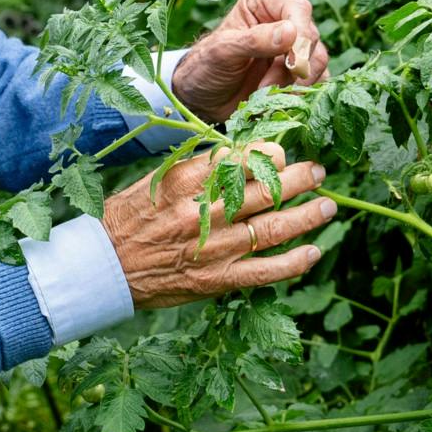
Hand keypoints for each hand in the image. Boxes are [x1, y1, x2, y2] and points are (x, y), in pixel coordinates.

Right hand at [102, 142, 334, 310]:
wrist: (103, 266)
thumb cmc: (129, 217)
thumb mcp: (156, 180)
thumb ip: (197, 168)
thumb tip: (240, 154)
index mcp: (186, 183)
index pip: (241, 160)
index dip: (271, 154)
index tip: (284, 151)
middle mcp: (203, 213)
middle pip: (265, 191)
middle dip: (299, 179)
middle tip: (319, 171)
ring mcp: (213, 249)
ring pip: (272, 229)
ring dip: (306, 217)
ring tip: (327, 206)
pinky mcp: (216, 280)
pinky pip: (263, 272)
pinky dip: (292, 264)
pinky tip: (313, 253)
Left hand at [169, 0, 331, 125]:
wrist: (203, 99)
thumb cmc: (205, 67)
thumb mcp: (223, 51)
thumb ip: (254, 40)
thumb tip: (291, 32)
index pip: (298, 9)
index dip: (300, 35)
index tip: (293, 63)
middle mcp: (284, 17)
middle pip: (310, 37)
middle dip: (292, 67)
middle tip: (266, 86)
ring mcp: (295, 45)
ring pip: (317, 61)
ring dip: (295, 83)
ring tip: (266, 96)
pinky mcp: (300, 71)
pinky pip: (317, 80)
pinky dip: (302, 94)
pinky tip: (280, 103)